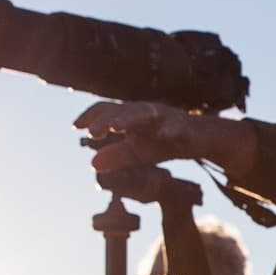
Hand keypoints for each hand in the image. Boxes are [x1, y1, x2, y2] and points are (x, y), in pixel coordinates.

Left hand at [76, 101, 261, 182]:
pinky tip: (164, 135)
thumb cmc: (163, 141)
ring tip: (116, 127)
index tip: (76, 127)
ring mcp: (165, 117)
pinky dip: (171, 129)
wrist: (199, 138)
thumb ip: (116, 156)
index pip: (108, 109)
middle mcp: (145, 112)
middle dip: (107, 119)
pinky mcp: (184, 126)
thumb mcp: (138, 152)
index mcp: (131, 116)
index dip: (92, 115)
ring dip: (130, 118)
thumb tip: (92, 165)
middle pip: (123, 110)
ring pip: (146, 113)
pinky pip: (177, 126)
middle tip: (92, 132)